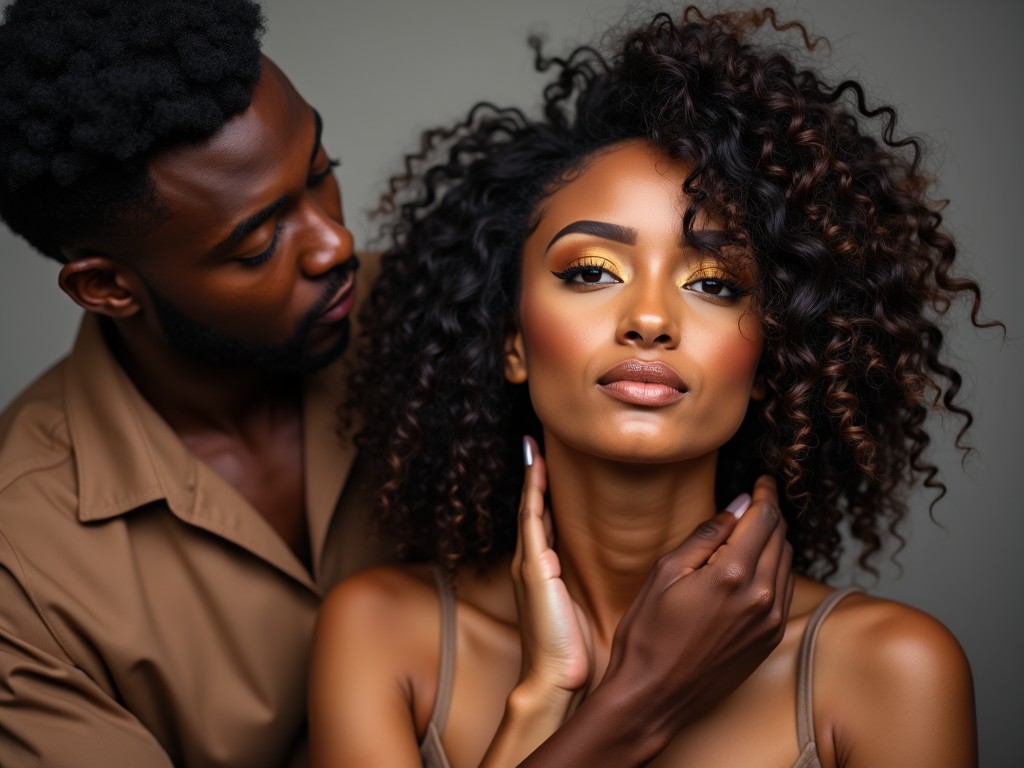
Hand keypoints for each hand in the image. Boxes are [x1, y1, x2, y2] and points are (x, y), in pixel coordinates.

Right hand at [511, 436, 592, 704]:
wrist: (553, 683)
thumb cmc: (572, 654)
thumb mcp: (584, 611)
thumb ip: (590, 586)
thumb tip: (623, 571)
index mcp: (546, 572)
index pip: (546, 521)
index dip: (546, 493)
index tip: (549, 464)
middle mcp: (534, 562)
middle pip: (533, 508)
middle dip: (534, 476)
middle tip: (536, 442)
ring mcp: (530, 562)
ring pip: (530, 507)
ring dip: (531, 475)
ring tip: (533, 445)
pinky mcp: (533, 567)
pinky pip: (531, 518)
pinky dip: (531, 490)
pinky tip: (534, 466)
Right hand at [600, 475, 793, 751]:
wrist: (652, 696)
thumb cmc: (648, 634)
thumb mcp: (665, 573)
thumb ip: (705, 536)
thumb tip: (735, 507)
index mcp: (732, 575)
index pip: (763, 519)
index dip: (765, 494)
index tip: (762, 481)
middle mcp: (760, 597)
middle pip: (780, 538)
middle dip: (769, 514)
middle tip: (754, 502)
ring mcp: (768, 621)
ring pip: (786, 563)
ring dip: (773, 541)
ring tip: (751, 532)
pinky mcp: (767, 639)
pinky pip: (785, 591)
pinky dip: (775, 569)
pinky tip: (753, 566)